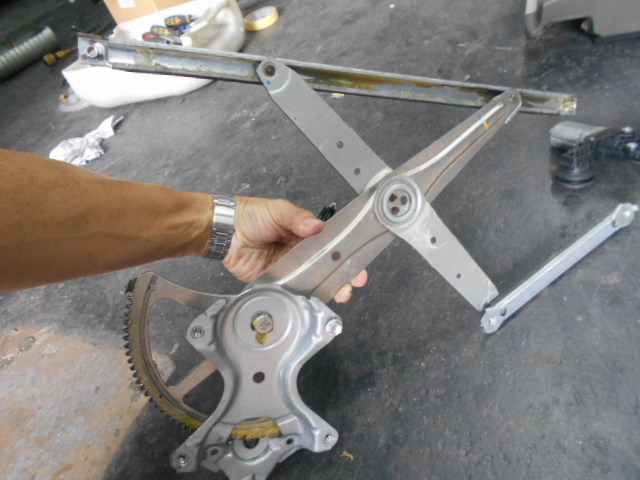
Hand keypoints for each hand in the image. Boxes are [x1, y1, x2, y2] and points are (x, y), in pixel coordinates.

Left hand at [223, 196, 366, 302]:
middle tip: (352, 283)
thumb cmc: (252, 215)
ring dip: (328, 290)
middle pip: (328, 270)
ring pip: (313, 284)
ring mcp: (290, 270)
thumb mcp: (279, 210)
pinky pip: (292, 292)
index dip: (347, 257)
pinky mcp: (276, 283)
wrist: (226, 231)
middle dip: (343, 278)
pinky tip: (312, 300)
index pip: (333, 248)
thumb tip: (317, 226)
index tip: (357, 265)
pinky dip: (302, 298)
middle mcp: (302, 255)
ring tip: (339, 294)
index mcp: (307, 236)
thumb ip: (299, 218)